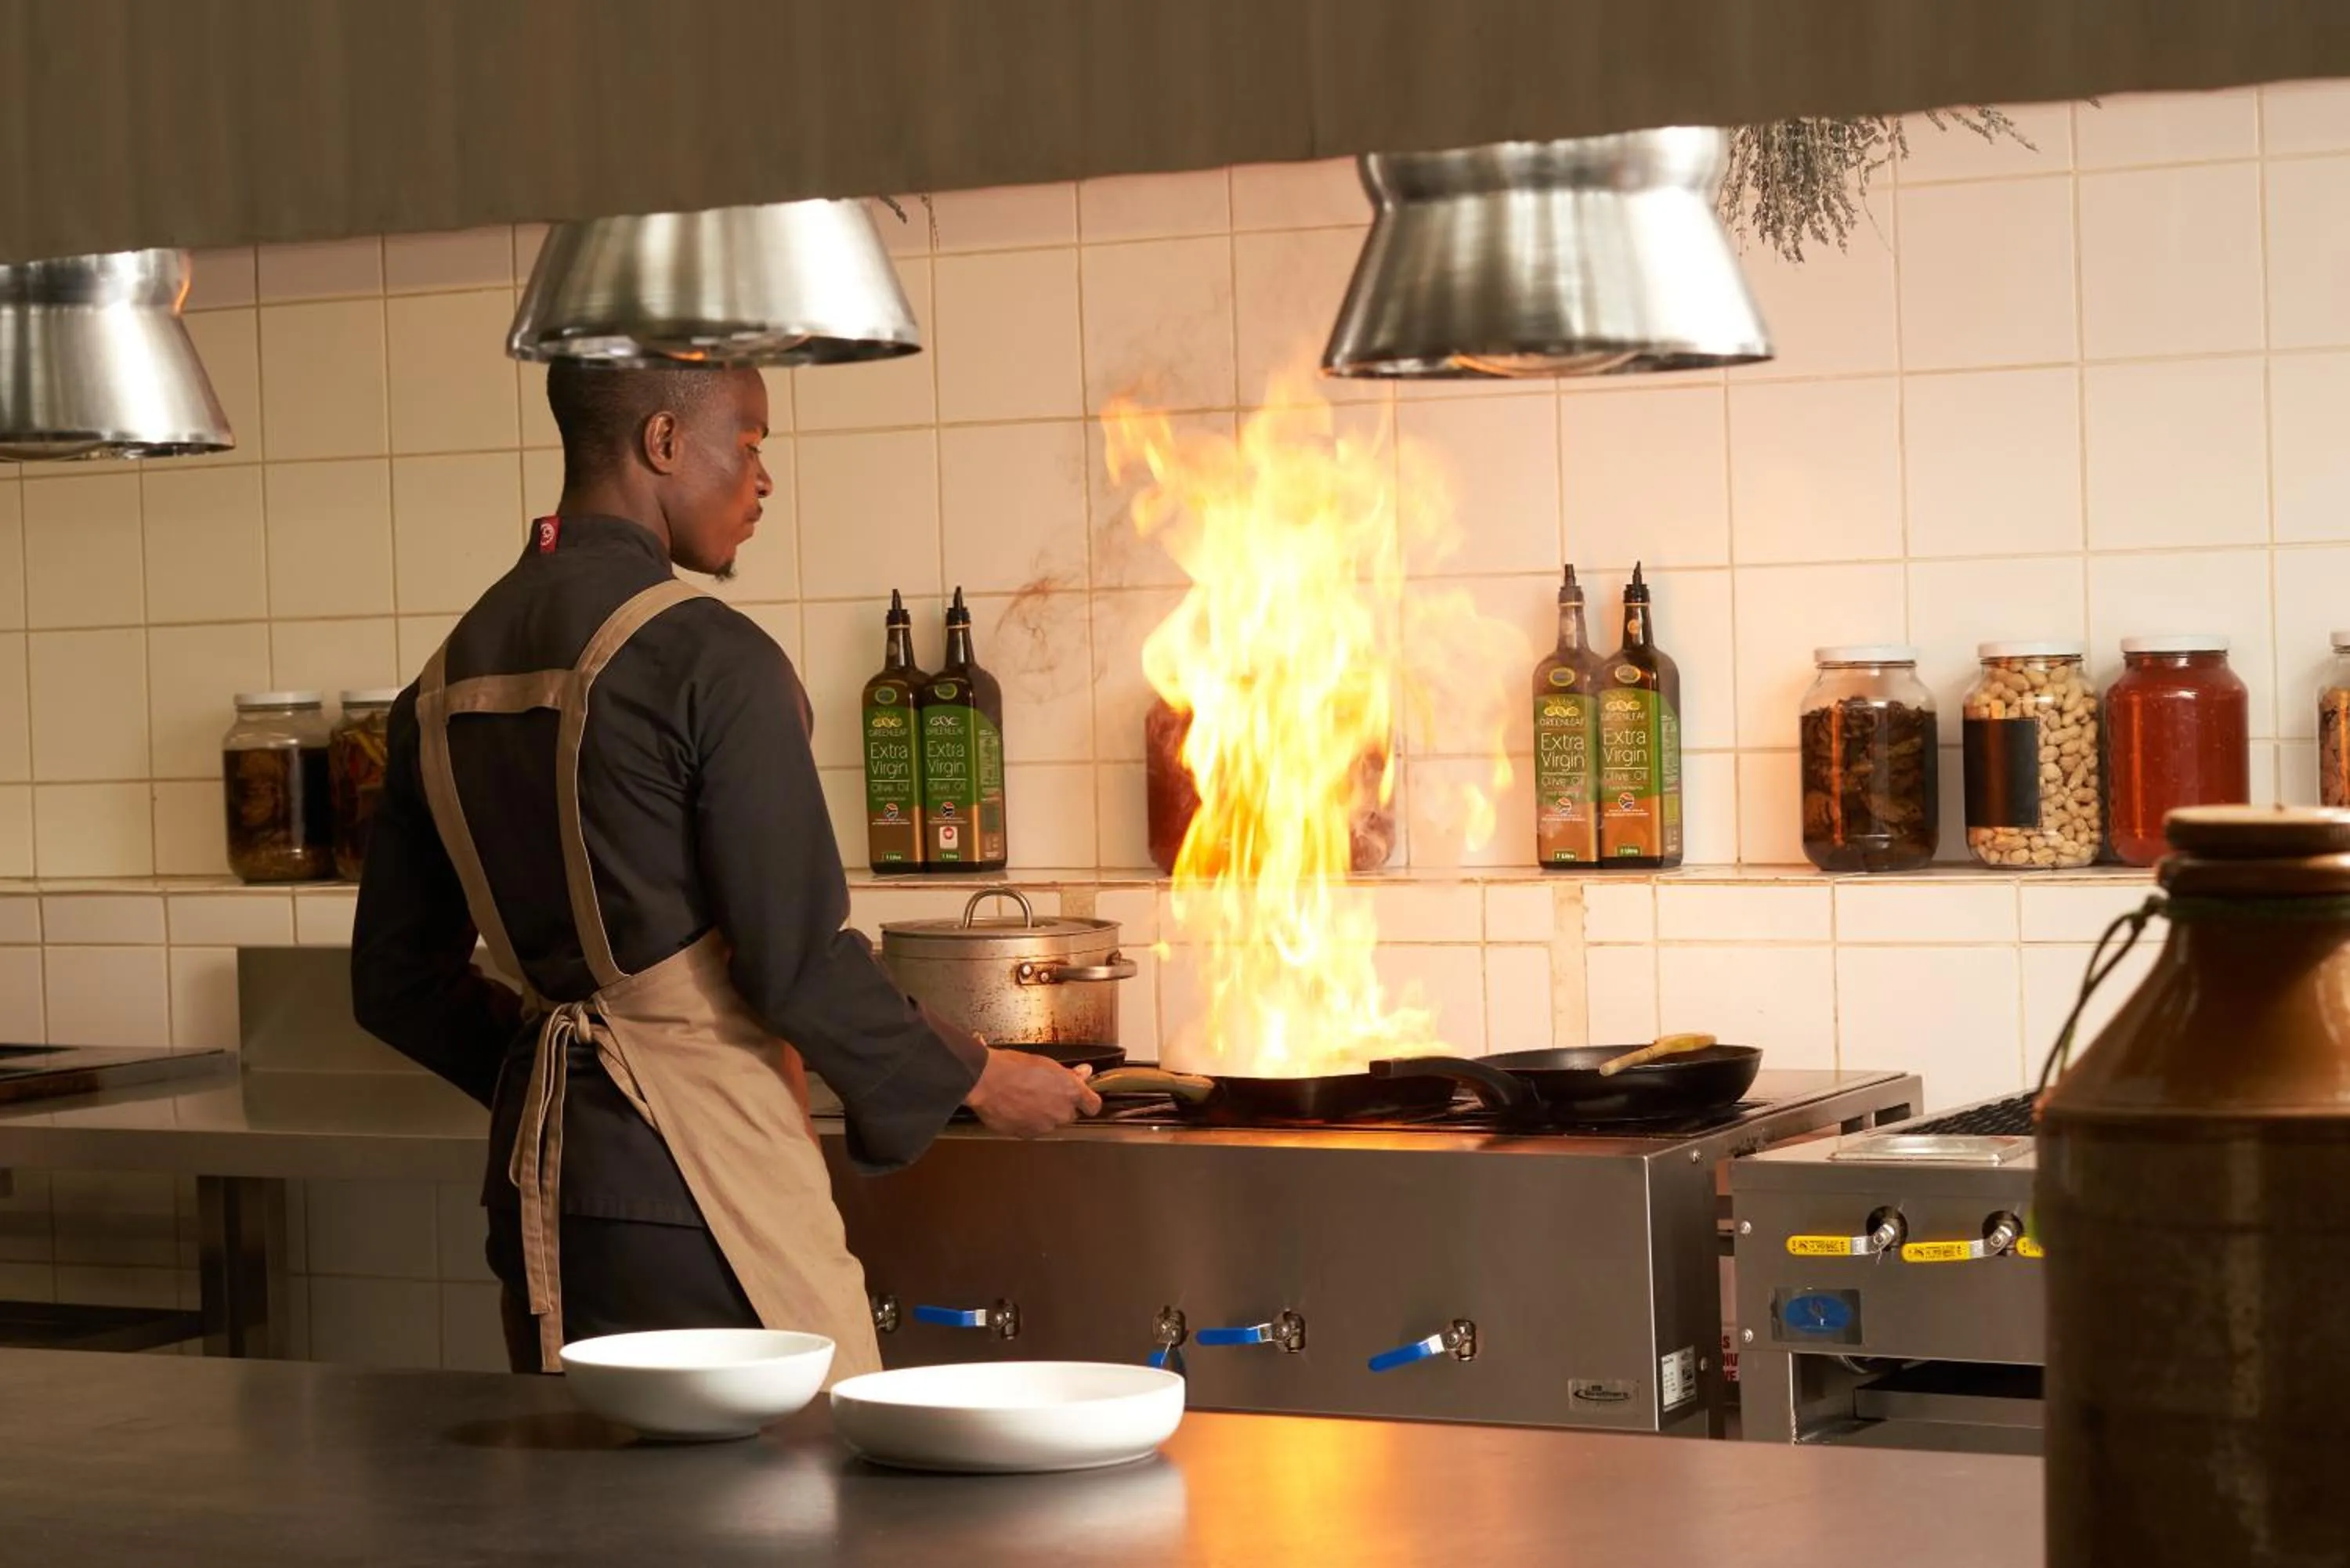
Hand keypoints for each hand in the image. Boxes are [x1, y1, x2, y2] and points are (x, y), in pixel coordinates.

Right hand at [964, 1048, 1102, 1136]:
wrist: (985, 1081)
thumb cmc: (1013, 1067)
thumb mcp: (1046, 1063)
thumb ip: (1069, 1074)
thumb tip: (1084, 1073)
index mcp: (1070, 1092)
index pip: (1093, 1106)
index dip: (1088, 1102)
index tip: (1083, 1098)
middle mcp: (1061, 1112)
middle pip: (1069, 1114)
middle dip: (1060, 1105)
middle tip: (1044, 1092)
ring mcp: (1044, 1126)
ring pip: (1050, 1122)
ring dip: (1043, 1114)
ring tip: (1025, 1098)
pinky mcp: (1027, 1134)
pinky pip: (1033, 1129)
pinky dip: (1027, 1121)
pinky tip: (1016, 1107)